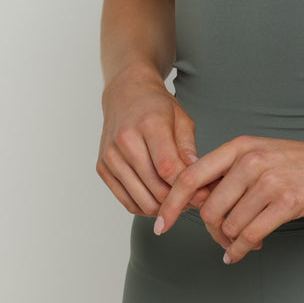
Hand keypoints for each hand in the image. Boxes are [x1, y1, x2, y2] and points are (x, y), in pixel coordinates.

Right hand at [97, 66, 207, 215]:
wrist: (125, 95)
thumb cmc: (157, 107)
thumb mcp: (182, 119)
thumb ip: (188, 150)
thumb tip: (198, 180)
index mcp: (149, 123)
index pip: (167, 167)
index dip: (186, 186)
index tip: (201, 193)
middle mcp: (125, 140)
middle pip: (154, 187)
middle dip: (177, 200)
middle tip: (194, 202)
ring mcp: (110, 156)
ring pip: (140, 200)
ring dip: (162, 207)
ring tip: (178, 202)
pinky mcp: (102, 168)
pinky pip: (126, 201)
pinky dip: (145, 207)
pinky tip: (159, 200)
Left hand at [154, 134, 303, 261]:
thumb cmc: (301, 164)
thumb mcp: (261, 155)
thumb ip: (228, 174)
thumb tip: (193, 201)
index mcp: (240, 146)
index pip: (190, 176)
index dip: (171, 204)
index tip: (161, 225)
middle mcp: (251, 159)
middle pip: (208, 209)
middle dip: (212, 231)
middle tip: (224, 239)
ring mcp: (269, 180)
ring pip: (229, 226)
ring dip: (231, 242)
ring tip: (244, 242)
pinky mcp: (287, 201)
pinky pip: (250, 236)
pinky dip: (242, 250)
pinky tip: (245, 251)